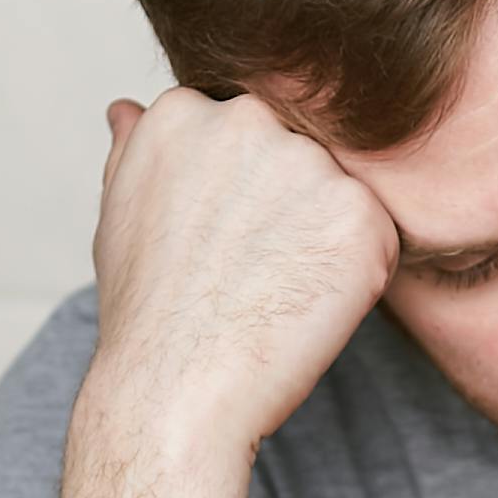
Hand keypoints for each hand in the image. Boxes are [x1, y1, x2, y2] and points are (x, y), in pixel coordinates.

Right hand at [88, 86, 397, 450]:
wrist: (177, 386)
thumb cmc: (148, 313)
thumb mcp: (119, 214)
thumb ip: (137, 150)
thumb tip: (128, 110)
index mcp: (184, 110)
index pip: (246, 132)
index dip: (242, 193)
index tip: (223, 239)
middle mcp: (248, 119)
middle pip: (298, 152)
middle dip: (289, 205)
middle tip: (254, 269)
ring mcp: (308, 163)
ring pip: (340, 194)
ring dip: (325, 238)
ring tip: (279, 288)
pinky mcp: (361, 213)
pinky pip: (378, 235)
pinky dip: (360, 273)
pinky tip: (311, 304)